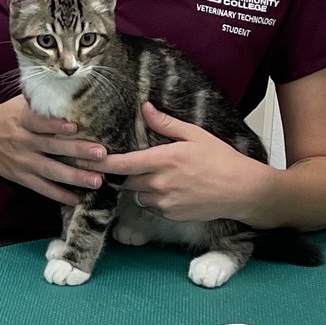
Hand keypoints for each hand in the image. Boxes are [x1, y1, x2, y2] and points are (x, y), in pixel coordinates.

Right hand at [0, 95, 104, 205]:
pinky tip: (78, 199)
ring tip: (96, 181)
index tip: (74, 125)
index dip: (55, 124)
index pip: (38, 121)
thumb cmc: (6, 115)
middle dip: (76, 150)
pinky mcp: (21, 177)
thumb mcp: (19, 102)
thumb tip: (72, 90)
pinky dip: (59, 195)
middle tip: (100, 153)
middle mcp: (22, 141)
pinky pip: (42, 188)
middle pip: (51, 146)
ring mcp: (22, 162)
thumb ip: (41, 100)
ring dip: (74, 177)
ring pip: (50, 170)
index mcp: (21, 119)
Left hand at [84, 101, 268, 221]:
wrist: (241, 190)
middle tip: (128, 164)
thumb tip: (145, 108)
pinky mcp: (171, 215)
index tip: (84, 159)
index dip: (100, 163)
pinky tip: (172, 189)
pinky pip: (152, 206)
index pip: (122, 164)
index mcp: (163, 160)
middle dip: (124, 173)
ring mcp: (165, 202)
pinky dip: (155, 198)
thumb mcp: (194, 134)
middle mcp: (160, 183)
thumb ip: (166, 123)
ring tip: (159, 175)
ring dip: (141, 186)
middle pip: (126, 181)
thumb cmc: (220, 159)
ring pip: (138, 194)